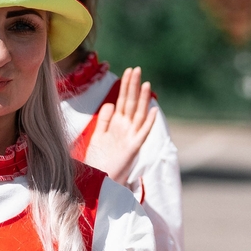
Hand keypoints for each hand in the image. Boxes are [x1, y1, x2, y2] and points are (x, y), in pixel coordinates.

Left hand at [81, 68, 157, 186]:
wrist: (98, 180)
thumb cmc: (98, 161)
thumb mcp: (98, 136)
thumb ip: (104, 120)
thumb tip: (110, 104)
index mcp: (117, 124)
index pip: (122, 101)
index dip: (125, 86)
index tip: (127, 71)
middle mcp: (126, 129)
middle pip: (131, 103)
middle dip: (133, 87)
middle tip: (136, 69)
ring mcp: (131, 137)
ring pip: (139, 115)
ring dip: (143, 100)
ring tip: (146, 84)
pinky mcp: (133, 148)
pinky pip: (142, 133)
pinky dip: (148, 122)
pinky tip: (153, 111)